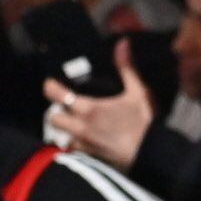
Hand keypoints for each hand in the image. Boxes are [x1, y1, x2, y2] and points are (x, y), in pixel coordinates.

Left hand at [44, 41, 154, 170]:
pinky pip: (73, 149)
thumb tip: (122, 43)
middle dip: (55, 112)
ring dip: (64, 129)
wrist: (150, 154)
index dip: (50, 88)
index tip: (51, 84)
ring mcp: (83, 144)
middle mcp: (81, 127)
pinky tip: (85, 139)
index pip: (57, 96)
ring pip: (61, 136)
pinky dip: (74, 143)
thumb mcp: (137, 92)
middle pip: (53, 118)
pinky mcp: (89, 157)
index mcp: (89, 108)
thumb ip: (126, 68)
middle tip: (64, 106)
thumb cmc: (143, 122)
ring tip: (73, 123)